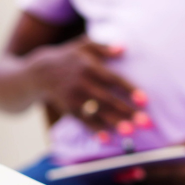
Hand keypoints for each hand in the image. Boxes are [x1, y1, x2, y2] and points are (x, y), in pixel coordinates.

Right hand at [28, 37, 142, 130]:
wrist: (38, 73)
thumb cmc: (66, 57)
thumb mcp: (82, 45)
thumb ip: (103, 47)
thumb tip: (124, 48)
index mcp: (88, 66)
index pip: (113, 79)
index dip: (129, 89)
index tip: (145, 100)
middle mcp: (82, 83)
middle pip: (108, 100)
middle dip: (127, 111)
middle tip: (146, 122)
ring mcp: (74, 98)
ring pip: (97, 112)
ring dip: (114, 123)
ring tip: (130, 132)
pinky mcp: (68, 109)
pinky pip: (83, 121)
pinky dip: (95, 130)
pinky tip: (107, 139)